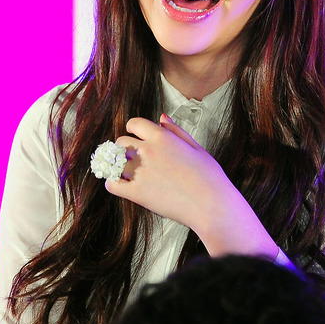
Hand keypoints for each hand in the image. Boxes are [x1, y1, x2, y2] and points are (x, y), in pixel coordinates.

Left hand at [106, 114, 226, 229]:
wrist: (212, 205)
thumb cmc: (209, 177)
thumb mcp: (196, 148)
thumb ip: (176, 131)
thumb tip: (162, 117)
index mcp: (162, 137)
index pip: (134, 124)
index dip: (134, 130)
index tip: (138, 138)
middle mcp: (148, 151)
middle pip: (121, 142)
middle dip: (126, 148)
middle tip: (135, 159)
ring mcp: (140, 172)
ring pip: (115, 162)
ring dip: (119, 166)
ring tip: (129, 173)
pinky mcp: (136, 193)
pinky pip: (112, 184)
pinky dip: (113, 183)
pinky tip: (123, 185)